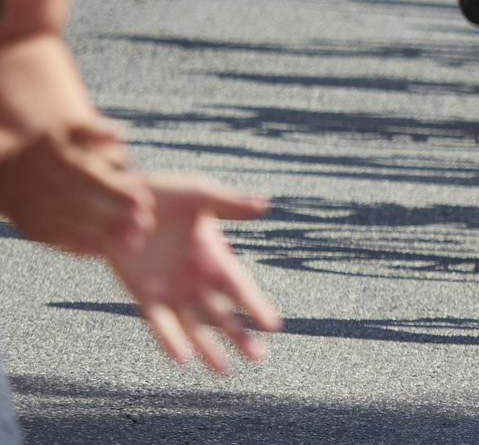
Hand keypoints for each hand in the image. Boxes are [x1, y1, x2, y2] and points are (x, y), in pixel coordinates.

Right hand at [0, 121, 151, 254]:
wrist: (2, 165)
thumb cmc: (46, 143)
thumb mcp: (67, 128)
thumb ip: (93, 130)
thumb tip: (120, 134)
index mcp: (55, 160)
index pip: (91, 178)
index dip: (119, 192)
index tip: (146, 201)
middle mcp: (42, 186)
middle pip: (83, 207)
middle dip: (116, 219)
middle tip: (146, 226)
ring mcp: (34, 209)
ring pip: (70, 227)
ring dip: (103, 238)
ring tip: (133, 244)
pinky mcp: (29, 226)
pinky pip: (55, 240)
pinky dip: (80, 247)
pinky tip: (105, 250)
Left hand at [107, 174, 279, 373]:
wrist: (119, 201)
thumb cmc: (164, 193)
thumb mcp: (200, 193)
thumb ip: (230, 204)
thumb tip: (266, 206)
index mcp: (215, 257)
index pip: (241, 287)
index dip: (257, 306)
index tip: (274, 325)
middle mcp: (196, 279)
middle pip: (223, 314)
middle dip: (241, 336)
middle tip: (259, 358)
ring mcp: (170, 290)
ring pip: (194, 326)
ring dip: (208, 347)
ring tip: (223, 370)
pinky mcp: (144, 295)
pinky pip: (159, 322)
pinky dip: (170, 339)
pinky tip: (181, 356)